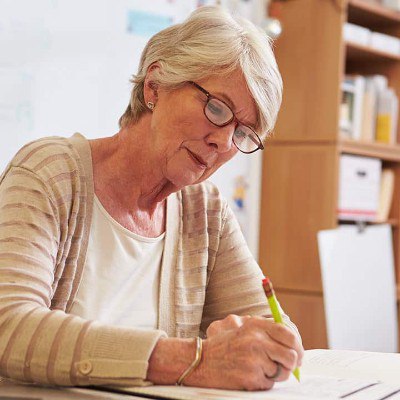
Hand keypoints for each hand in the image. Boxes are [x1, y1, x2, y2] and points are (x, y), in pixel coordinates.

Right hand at [189, 317, 303, 390]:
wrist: (201, 360)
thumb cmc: (223, 345)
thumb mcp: (241, 327)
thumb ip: (265, 330)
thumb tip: (292, 343)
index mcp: (255, 325)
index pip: (288, 334)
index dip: (297, 346)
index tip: (298, 354)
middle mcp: (256, 340)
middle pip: (291, 356)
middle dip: (291, 364)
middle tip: (286, 367)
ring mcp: (254, 360)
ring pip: (282, 372)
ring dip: (275, 374)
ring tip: (259, 369)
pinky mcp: (251, 378)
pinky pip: (269, 384)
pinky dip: (263, 383)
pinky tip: (249, 375)